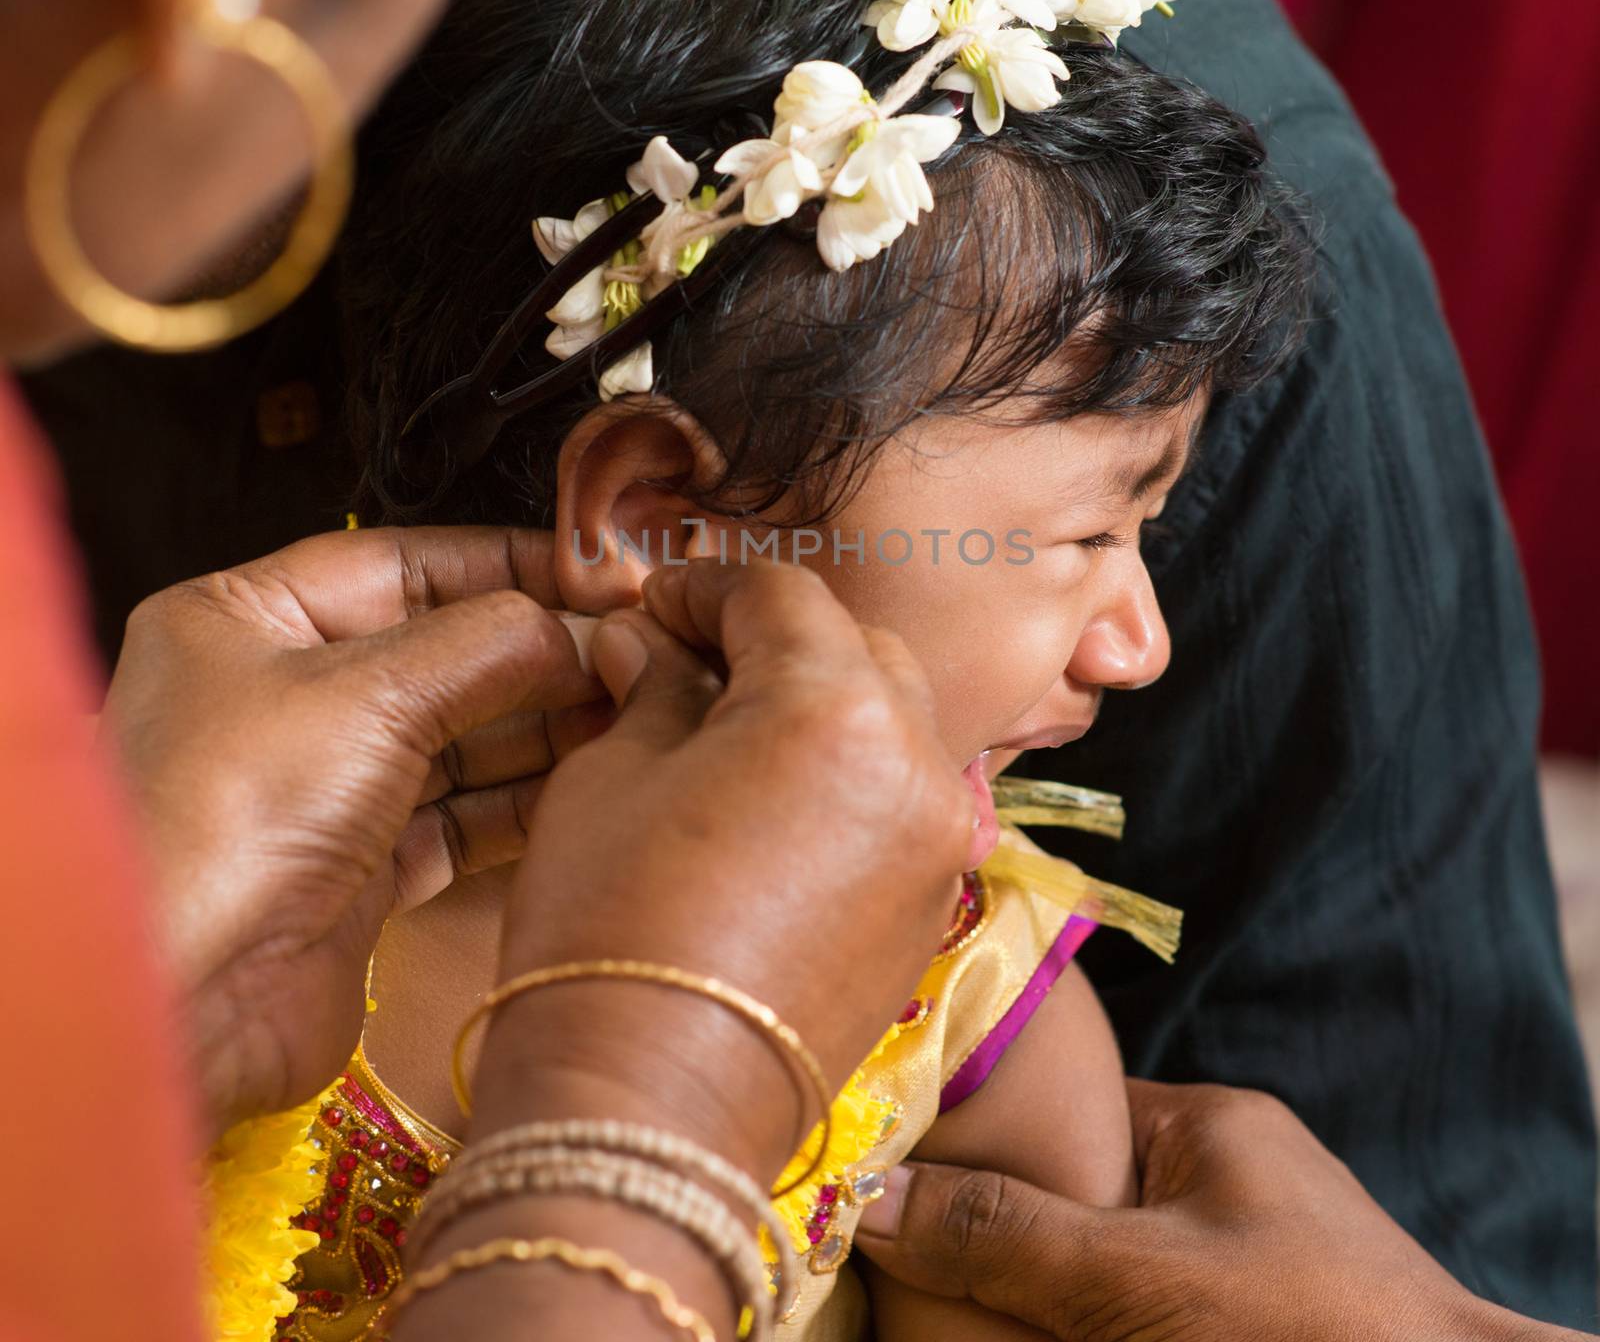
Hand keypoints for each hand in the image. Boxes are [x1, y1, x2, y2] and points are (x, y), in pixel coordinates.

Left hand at [104, 525, 604, 1131]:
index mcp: (249, 618)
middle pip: (444, 651)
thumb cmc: (228, 820)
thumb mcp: (367, 692)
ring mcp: (326, 784)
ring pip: (462, 737)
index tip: (600, 567)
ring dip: (545, 726)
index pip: (405, 564)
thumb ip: (489, 644)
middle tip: (635, 647)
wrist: (177, 1003)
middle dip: (541, 651)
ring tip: (632, 707)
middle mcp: (286, 695)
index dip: (508, 562)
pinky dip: (524, 799)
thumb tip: (577, 627)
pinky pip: (463, 816)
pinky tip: (589, 779)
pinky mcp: (362, 868)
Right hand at [468, 559, 974, 1186]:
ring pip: (893, 720)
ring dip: (821, 703)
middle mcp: (918, 761)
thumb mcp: (609, 778)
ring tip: (734, 731)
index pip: (779, 594)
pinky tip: (776, 802)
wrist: (651, 1112)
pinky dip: (850, 775)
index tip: (653, 609)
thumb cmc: (609, 929)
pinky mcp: (934, 903)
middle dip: (774, 639)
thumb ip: (653, 691)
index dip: (705, 588)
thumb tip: (652, 648)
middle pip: (854, 647)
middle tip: (690, 661)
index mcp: (837, 706)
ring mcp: (940, 838)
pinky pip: (903, 798)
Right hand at [855, 1080, 1577, 1341]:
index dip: (976, 1134)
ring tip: (946, 1310)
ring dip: (1038, 1292)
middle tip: (907, 1260)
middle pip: (1076, 1191)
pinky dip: (1086, 1320)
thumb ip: (1005, 1234)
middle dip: (1000, 1230)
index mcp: (1205, 1123)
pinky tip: (1030, 1336)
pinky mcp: (1249, 1315)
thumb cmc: (1309, 1330)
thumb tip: (863, 1195)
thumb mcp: (1137, 1280)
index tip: (893, 1161)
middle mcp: (1225, 1177)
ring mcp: (1243, 1258)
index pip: (1061, 1106)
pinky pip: (1138, 1306)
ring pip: (1103, 1263)